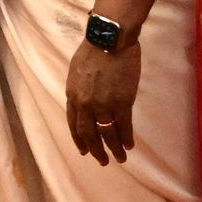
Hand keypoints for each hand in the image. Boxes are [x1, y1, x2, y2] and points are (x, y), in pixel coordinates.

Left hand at [65, 38, 139, 164]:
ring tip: (120, 158)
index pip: (73, 124)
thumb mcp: (76, 72)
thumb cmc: (93, 51)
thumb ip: (79, 89)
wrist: (109, 40)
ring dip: (114, 149)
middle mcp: (85, 104)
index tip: (83, 150)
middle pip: (88, 133)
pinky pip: (123, 127)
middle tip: (103, 160)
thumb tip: (84, 100)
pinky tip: (129, 145)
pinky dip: (126, 138)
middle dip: (95, 150)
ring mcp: (103, 105)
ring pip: (107, 134)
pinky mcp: (121, 103)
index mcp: (72, 96)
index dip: (79, 139)